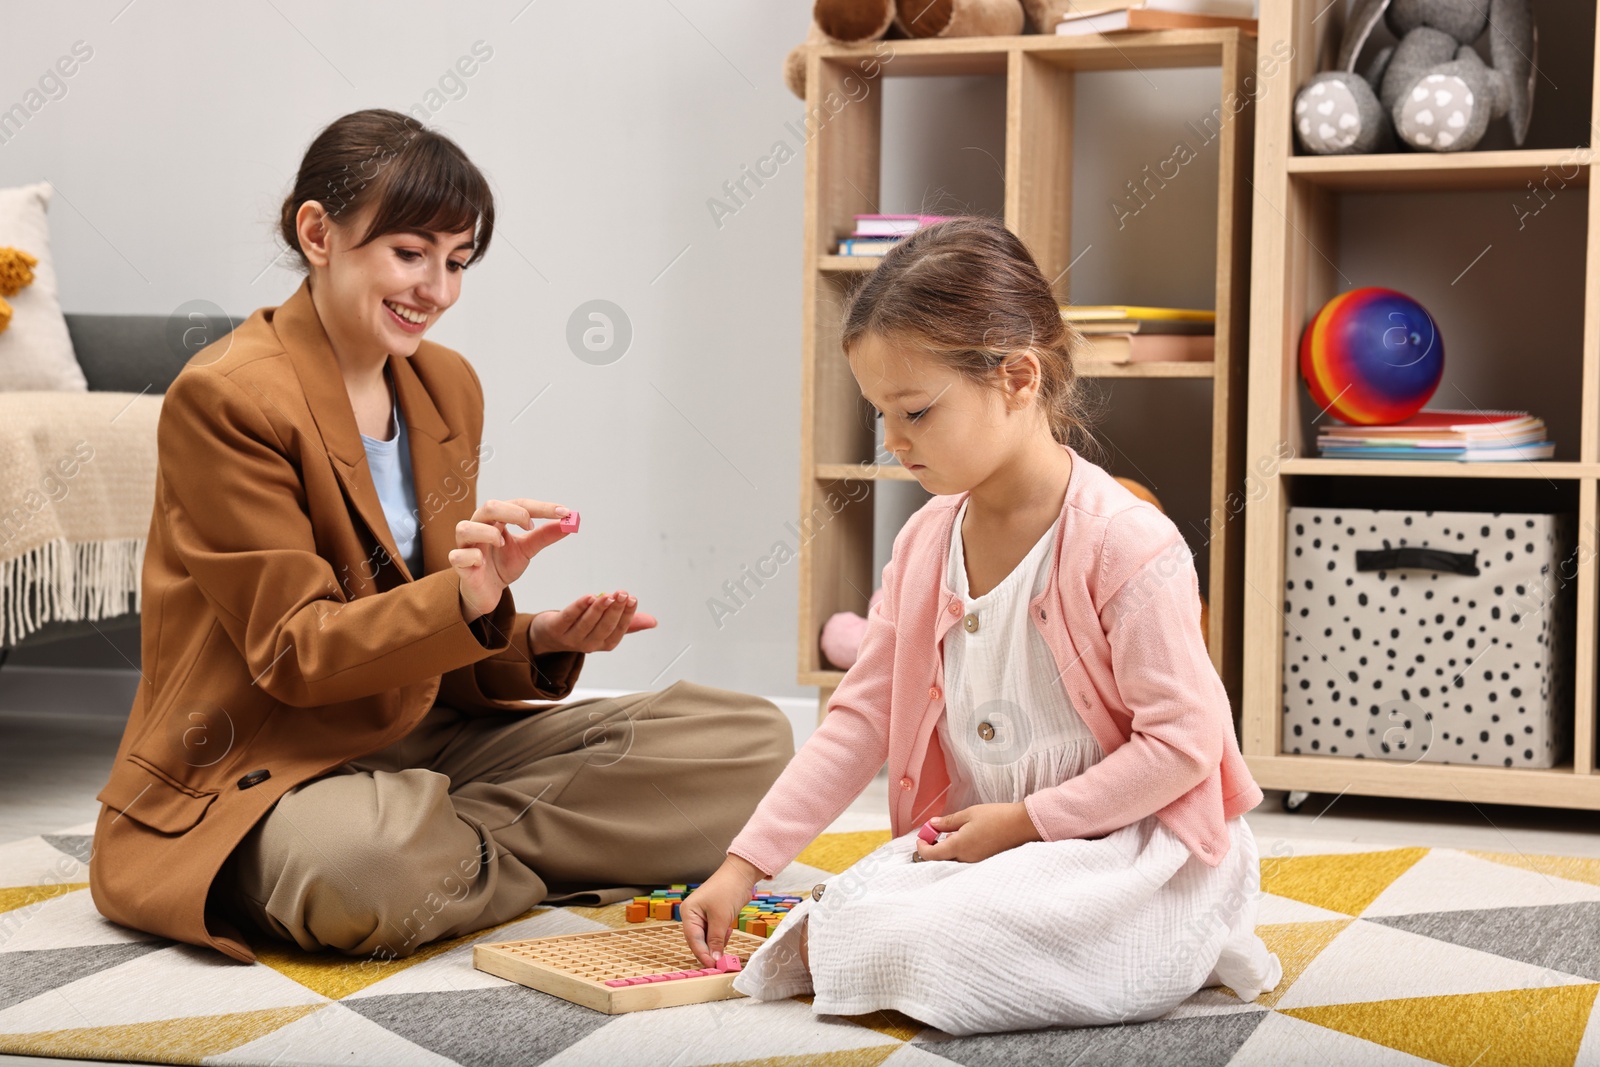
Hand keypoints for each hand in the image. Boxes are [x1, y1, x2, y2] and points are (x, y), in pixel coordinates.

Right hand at [450, 498, 570, 620]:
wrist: (487, 592)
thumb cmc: (502, 565)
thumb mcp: (526, 549)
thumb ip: (544, 535)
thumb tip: (569, 523)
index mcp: (496, 519)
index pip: (518, 504)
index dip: (541, 507)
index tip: (564, 512)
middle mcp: (478, 527)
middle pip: (489, 507)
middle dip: (512, 512)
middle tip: (530, 526)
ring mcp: (466, 546)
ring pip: (465, 528)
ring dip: (487, 533)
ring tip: (502, 543)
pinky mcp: (459, 565)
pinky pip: (458, 556)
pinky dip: (472, 556)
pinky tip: (483, 562)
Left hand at [529, 592, 657, 653]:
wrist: (548, 636)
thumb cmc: (580, 627)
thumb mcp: (605, 626)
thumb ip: (628, 623)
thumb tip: (653, 622)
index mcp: (604, 643)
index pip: (619, 630)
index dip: (627, 615)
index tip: (632, 599)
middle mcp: (589, 644)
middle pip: (604, 627)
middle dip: (615, 610)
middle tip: (622, 594)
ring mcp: (571, 638)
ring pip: (587, 623)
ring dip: (599, 608)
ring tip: (608, 595)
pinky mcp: (555, 629)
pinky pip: (569, 617)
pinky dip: (579, 607)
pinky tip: (588, 597)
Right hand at [681, 854, 763, 966]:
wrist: (741, 874)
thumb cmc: (727, 889)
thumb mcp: (721, 917)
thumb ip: (716, 939)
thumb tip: (715, 959)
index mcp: (688, 913)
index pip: (693, 939)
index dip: (703, 954)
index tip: (713, 966)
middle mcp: (693, 916)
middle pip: (698, 941)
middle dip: (710, 950)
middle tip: (722, 963)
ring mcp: (703, 917)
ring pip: (708, 939)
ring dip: (717, 943)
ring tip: (727, 935)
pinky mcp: (713, 918)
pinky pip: (715, 934)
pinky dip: (722, 936)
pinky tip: (729, 929)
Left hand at [914, 802, 1040, 863]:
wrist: (1022, 826)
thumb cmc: (996, 817)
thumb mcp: (969, 814)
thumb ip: (948, 822)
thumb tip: (932, 824)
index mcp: (959, 846)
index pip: (932, 855)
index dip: (922, 848)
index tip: (920, 839)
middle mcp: (966, 859)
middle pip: (941, 860)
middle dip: (933, 849)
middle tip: (932, 835)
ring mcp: (976, 862)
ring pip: (953, 861)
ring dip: (946, 850)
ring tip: (949, 834)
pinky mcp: (984, 862)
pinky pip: (965, 860)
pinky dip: (959, 852)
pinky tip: (964, 839)